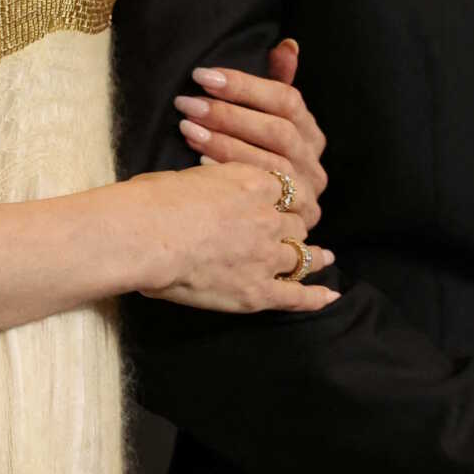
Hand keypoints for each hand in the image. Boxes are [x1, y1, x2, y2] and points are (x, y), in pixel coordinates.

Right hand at [122, 156, 338, 314]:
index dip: (288, 198)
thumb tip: (204, 190)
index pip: (286, 190)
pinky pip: (295, 296)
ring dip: (313, 256)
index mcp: (253, 184)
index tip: (287, 202)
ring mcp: (265, 256)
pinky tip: (328, 297)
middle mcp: (268, 218)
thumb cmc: (154, 202)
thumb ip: (210, 185)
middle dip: (296, 227)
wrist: (145, 235)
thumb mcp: (188, 177)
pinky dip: (315, 297)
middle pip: (296, 223)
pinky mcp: (256, 291)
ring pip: (301, 256)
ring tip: (324, 258)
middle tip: (298, 232)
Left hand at [172, 39, 329, 229]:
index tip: (203, 76)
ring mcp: (307, 193)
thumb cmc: (259, 158)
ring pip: (271, 162)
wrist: (263, 219)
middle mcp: (314, 161)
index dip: (245, 85)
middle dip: (229, 115)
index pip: (287, 99)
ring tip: (187, 128)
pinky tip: (199, 162)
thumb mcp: (269, 118)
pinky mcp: (293, 219)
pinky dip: (229, 175)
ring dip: (225, 143)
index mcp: (311, 131)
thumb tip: (288, 45)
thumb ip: (279, 80)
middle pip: (278, 131)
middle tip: (188, 103)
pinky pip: (263, 194)